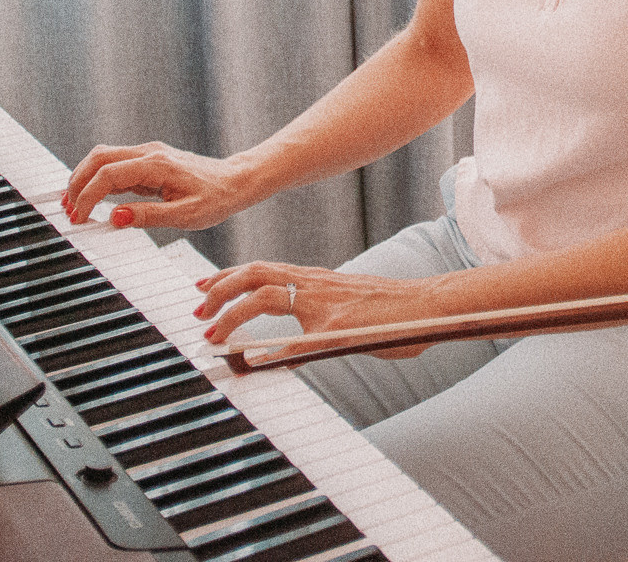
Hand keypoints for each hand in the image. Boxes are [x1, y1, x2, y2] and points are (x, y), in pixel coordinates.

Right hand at [61, 140, 251, 231]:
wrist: (236, 181)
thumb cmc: (216, 198)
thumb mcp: (186, 215)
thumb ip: (149, 216)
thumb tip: (115, 218)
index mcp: (156, 165)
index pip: (108, 175)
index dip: (88, 196)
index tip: (79, 218)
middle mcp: (149, 153)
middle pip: (98, 158)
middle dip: (77, 182)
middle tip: (67, 210)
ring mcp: (148, 154)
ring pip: (104, 157)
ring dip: (85, 178)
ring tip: (74, 204)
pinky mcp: (149, 161)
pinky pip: (116, 165)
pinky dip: (99, 179)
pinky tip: (93, 198)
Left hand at [193, 260, 438, 354]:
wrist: (429, 306)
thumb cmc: (394, 314)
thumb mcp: (347, 319)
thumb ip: (317, 330)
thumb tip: (289, 352)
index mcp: (316, 281)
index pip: (264, 270)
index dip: (229, 277)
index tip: (204, 288)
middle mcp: (316, 283)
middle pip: (256, 272)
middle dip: (220, 288)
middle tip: (198, 309)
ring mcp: (326, 302)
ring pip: (267, 292)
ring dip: (234, 311)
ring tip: (213, 330)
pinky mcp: (339, 325)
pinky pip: (297, 332)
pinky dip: (269, 342)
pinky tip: (254, 358)